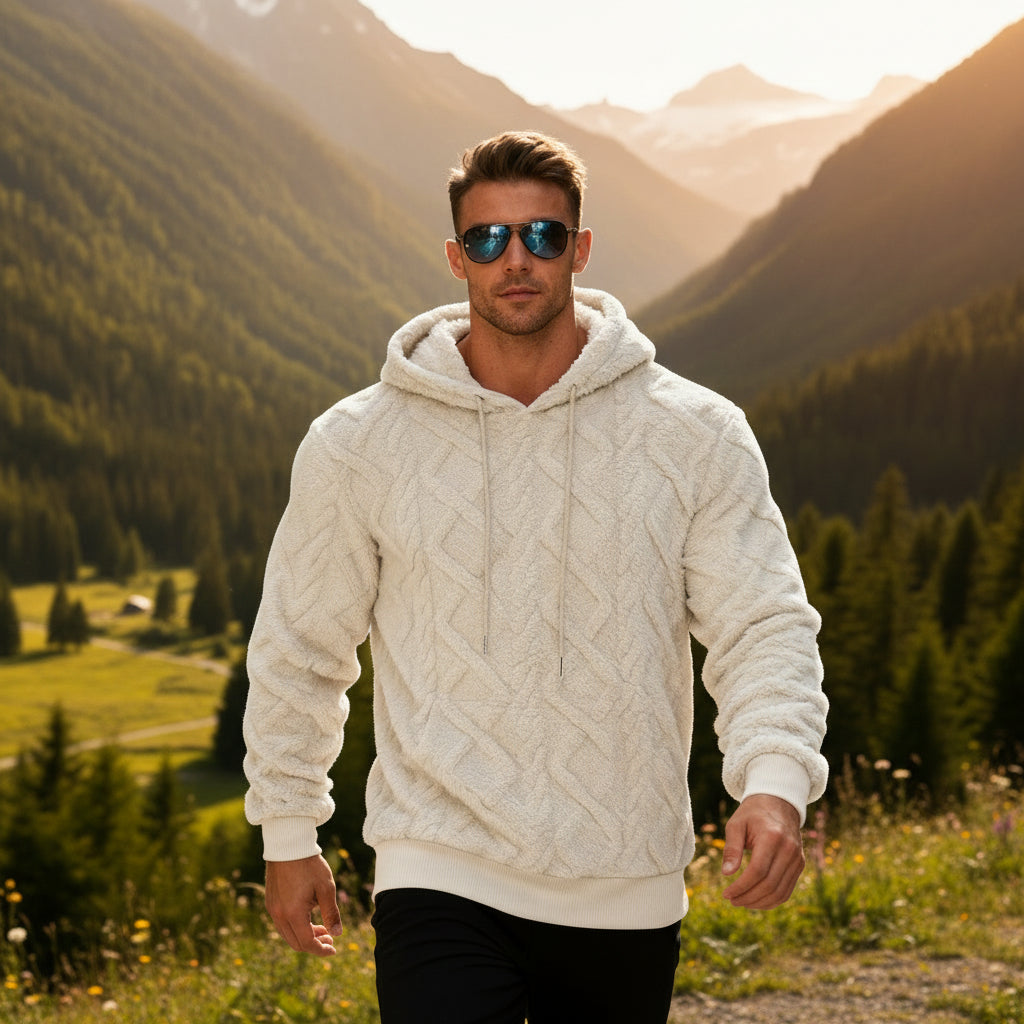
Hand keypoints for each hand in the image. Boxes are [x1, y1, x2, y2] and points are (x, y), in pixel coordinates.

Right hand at [264, 854, 343, 955]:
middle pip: (296, 943)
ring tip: (323, 928)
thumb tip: (337, 934)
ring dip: (305, 936)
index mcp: (293, 914)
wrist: (289, 845)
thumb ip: (332, 913)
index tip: (334, 949)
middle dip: (315, 945)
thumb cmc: (310, 865)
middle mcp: (279, 915)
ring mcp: (273, 909)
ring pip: (288, 935)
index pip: (307, 943)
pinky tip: (310, 917)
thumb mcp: (326, 888)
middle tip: (331, 938)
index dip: (321, 950)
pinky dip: (297, 927)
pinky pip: (283, 924)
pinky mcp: (271, 902)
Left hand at [721, 794, 804, 908]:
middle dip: (748, 897)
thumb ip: (731, 848)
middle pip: (769, 885)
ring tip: (741, 902)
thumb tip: (727, 874)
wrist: (778, 803)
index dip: (741, 887)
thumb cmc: (752, 814)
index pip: (757, 871)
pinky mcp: (799, 865)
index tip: (726, 894)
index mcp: (772, 837)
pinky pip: (787, 890)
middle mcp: (789, 849)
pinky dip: (772, 900)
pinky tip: (756, 901)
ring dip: (759, 903)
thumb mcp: (736, 824)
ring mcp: (797, 858)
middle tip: (731, 900)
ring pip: (780, 892)